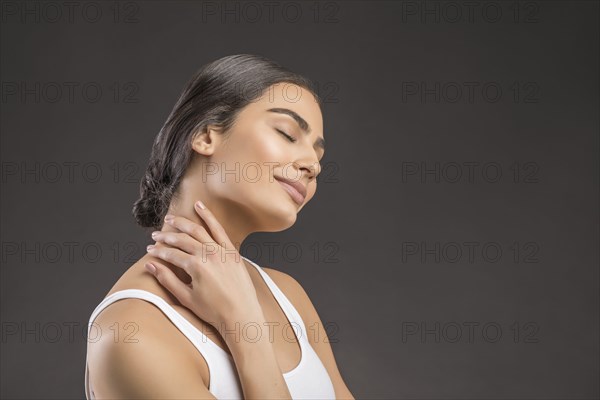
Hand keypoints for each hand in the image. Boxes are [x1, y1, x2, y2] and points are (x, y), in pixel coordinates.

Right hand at [145, 201, 261, 334]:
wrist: (241, 314)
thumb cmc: (214, 311)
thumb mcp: (186, 297)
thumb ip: (167, 279)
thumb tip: (149, 265)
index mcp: (196, 266)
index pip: (171, 254)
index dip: (158, 252)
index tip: (149, 250)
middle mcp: (209, 254)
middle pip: (182, 239)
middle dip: (166, 236)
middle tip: (155, 235)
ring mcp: (222, 250)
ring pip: (198, 230)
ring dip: (182, 222)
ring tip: (170, 218)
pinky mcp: (232, 251)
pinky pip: (219, 229)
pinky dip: (208, 216)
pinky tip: (199, 206)